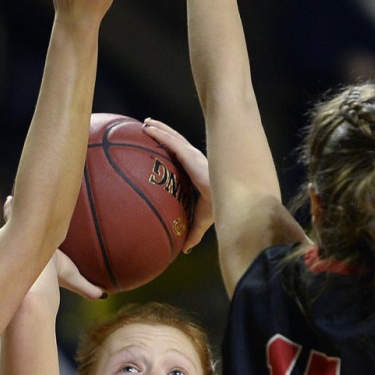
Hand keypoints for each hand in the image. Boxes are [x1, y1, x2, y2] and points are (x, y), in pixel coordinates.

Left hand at [142, 118, 212, 251]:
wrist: (229, 198)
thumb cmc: (220, 207)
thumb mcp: (200, 219)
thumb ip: (192, 231)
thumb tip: (184, 250)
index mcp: (197, 170)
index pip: (183, 156)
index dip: (174, 148)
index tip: (163, 143)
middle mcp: (194, 159)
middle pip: (176, 142)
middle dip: (164, 133)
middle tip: (149, 127)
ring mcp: (192, 155)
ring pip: (172, 137)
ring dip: (159, 129)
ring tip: (146, 123)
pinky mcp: (189, 155)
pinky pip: (170, 141)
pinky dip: (158, 134)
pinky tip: (147, 128)